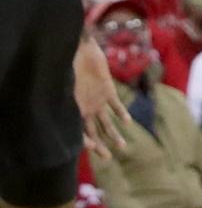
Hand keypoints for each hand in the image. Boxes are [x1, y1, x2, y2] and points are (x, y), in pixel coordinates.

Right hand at [73, 36, 130, 157]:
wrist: (81, 49)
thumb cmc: (69, 67)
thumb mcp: (66, 86)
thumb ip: (69, 101)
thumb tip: (68, 121)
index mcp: (74, 110)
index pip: (78, 131)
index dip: (83, 141)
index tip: (91, 147)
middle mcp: (86, 109)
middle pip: (93, 132)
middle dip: (100, 146)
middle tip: (108, 158)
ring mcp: (97, 101)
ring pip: (107, 122)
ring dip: (114, 134)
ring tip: (122, 146)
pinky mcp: (108, 90)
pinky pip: (116, 105)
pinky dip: (121, 113)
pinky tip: (127, 122)